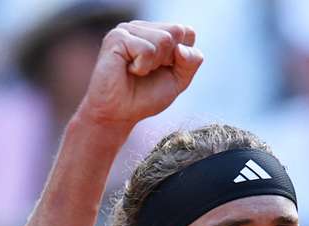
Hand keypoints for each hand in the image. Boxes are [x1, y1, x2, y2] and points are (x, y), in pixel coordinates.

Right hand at [77, 21, 202, 129]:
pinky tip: (128, 70)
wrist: (118, 114)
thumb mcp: (178, 80)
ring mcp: (128, 29)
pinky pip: (147, 50)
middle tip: (149, 72)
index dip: (183, 57)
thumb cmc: (145, 97)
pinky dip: (142, 67)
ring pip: (164, 39)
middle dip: (169, 59)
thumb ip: (191, 61)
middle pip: (177, 32)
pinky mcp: (117, 37)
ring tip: (137, 72)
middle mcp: (143, 27)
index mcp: (157, 33)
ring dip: (154, 64)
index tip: (164, 70)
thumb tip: (180, 48)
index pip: (187, 32)